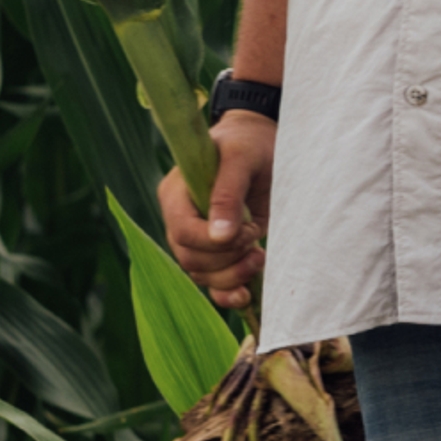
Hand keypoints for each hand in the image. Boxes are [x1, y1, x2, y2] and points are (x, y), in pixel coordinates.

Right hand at [159, 114, 275, 311]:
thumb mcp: (241, 158)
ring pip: (202, 275)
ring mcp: (199, 238)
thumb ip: (227, 193)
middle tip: (257, 240)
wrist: (264, 146)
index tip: (248, 229)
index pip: (182, 232)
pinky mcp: (219, 251)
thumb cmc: (249, 145)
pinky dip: (227, 294)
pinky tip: (246, 295)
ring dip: (233, 276)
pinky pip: (212, 284)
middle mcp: (182, 219)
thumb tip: (219, 236)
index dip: (213, 242)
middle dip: (227, 259)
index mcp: (176, 195)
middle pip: (191, 259)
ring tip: (260, 256)